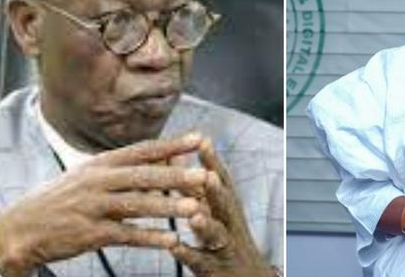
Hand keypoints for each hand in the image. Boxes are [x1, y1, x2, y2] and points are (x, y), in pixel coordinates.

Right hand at [0, 133, 208, 276]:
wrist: (21, 228)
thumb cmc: (62, 200)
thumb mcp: (89, 176)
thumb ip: (121, 169)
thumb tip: (157, 159)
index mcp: (101, 164)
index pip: (142, 150)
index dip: (171, 145)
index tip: (199, 139)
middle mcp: (98, 181)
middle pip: (144, 176)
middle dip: (177, 176)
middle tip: (206, 175)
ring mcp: (92, 207)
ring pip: (138, 205)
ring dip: (169, 207)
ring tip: (196, 208)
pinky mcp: (89, 233)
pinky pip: (126, 234)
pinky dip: (150, 237)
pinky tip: (171, 241)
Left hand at [169, 138, 273, 276]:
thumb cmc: (224, 238)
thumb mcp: (212, 208)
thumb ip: (192, 183)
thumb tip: (174, 153)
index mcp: (227, 205)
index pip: (222, 180)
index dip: (213, 161)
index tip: (203, 140)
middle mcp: (231, 223)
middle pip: (226, 204)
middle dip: (217, 190)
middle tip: (207, 176)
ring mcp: (226, 247)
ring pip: (218, 235)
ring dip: (207, 225)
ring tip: (196, 216)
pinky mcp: (216, 269)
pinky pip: (201, 261)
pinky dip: (189, 253)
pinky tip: (174, 247)